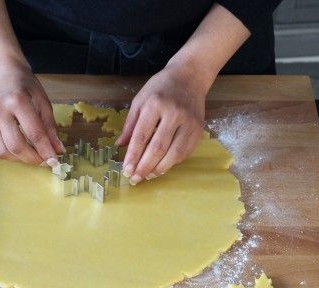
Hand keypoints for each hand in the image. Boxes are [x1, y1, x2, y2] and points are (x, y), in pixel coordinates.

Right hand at [0, 62, 64, 164]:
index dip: (46, 150)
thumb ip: (50, 127)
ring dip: (21, 160)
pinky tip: (21, 152)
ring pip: (3, 152)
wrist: (2, 72)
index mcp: (17, 101)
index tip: (55, 161)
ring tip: (34, 156)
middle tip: (46, 161)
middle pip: (16, 145)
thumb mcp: (43, 101)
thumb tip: (58, 150)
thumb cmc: (25, 85)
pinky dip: (11, 155)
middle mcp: (0, 111)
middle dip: (34, 158)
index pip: (34, 133)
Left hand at [116, 64, 212, 184]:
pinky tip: (161, 167)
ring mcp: (189, 123)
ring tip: (147, 176)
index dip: (133, 155)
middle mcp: (174, 113)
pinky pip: (185, 153)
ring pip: (174, 154)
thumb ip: (130, 124)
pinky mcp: (199, 130)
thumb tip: (120, 146)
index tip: (126, 169)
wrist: (190, 77)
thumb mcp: (140, 100)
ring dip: (159, 169)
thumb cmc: (161, 88)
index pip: (142, 136)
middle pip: (158, 148)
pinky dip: (172, 163)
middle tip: (135, 179)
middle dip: (144, 167)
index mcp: (155, 104)